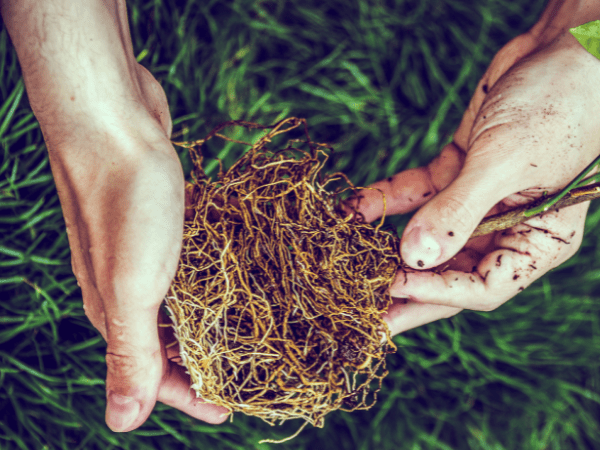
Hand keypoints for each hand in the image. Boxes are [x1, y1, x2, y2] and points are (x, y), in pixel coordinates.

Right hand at [1, 0, 227, 431]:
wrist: (114, 120)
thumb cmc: (124, 201)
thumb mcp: (131, 287)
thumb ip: (130, 354)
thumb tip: (122, 426)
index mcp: (118, 313)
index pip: (154, 375)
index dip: (191, 397)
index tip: (229, 411)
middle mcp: (128, 289)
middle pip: (168, 344)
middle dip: (201, 364)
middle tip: (245, 377)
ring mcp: (145, 255)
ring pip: (180, 306)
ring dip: (207, 325)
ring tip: (244, 336)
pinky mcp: (163, 226)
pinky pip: (189, 269)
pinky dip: (210, 284)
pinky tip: (232, 282)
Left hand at [352, 19, 599, 334]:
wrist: (565, 47)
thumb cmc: (558, 104)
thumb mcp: (506, 162)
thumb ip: (459, 211)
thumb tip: (414, 259)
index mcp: (537, 241)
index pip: (483, 287)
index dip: (437, 293)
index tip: (393, 288)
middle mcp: (506, 228)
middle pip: (448, 271)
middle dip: (404, 288)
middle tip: (362, 312)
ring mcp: (477, 200)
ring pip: (426, 235)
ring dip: (386, 244)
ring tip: (346, 265)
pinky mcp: (455, 171)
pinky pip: (416, 193)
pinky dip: (387, 198)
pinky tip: (355, 207)